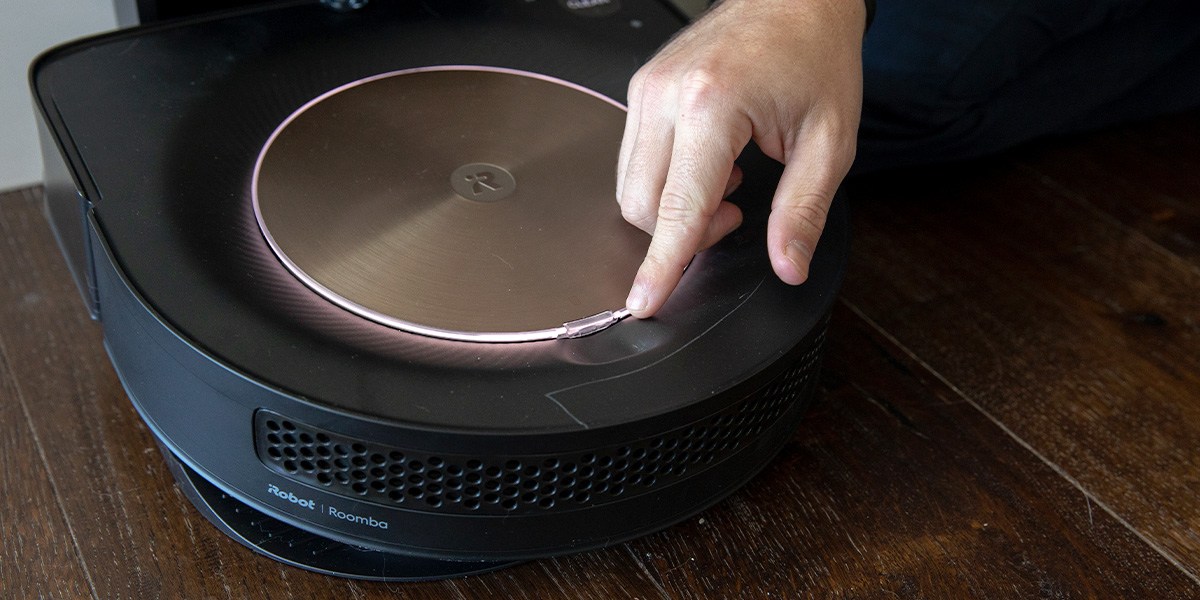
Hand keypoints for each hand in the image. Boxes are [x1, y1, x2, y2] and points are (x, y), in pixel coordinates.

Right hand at [617, 0, 864, 316]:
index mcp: (712, 105)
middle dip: (684, 233)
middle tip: (736, 214)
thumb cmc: (815, 56)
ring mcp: (647, 89)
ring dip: (674, 208)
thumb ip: (803, 211)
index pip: (678, 208)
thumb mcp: (829, 143)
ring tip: (728, 182)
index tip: (643, 303)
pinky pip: (635, 160)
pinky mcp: (642, 88)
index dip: (662, 265)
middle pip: (642, 205)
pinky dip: (667, 181)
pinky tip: (710, 164)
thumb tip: (787, 264)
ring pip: (631, 187)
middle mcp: (667, 95)